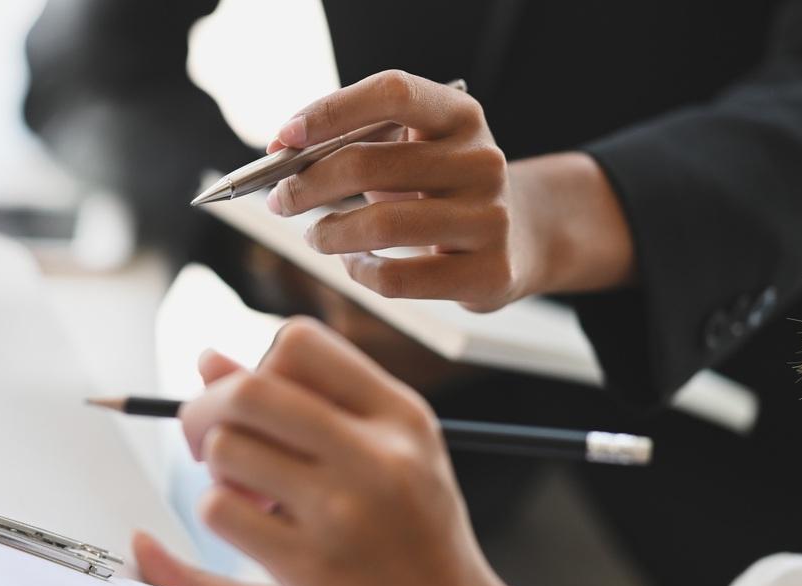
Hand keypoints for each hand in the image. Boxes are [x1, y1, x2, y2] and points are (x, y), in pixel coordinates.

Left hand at [140, 318, 539, 585]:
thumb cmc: (409, 538)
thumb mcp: (384, 456)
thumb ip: (303, 403)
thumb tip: (208, 360)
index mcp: (402, 416)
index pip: (299, 342)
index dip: (260, 366)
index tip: (260, 406)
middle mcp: (379, 456)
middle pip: (249, 390)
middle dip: (206, 408)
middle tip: (206, 440)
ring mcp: (345, 512)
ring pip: (225, 448)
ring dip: (217, 470)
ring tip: (250, 494)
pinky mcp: (312, 567)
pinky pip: (220, 510)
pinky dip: (220, 515)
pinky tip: (256, 531)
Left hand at [264, 70, 633, 310]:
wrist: (522, 238)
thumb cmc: (440, 190)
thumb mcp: (414, 152)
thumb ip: (359, 144)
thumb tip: (283, 156)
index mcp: (460, 115)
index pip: (392, 92)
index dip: (330, 111)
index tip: (282, 139)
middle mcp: (482, 160)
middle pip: (369, 165)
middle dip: (306, 186)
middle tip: (279, 201)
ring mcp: (491, 218)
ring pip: (380, 226)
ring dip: (329, 234)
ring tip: (317, 236)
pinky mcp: (489, 272)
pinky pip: (398, 278)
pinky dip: (360, 272)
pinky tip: (355, 264)